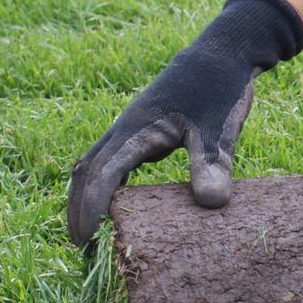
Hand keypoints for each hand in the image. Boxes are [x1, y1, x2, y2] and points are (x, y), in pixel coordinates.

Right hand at [67, 0, 302, 246]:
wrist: (223, 54)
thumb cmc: (220, 90)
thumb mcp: (220, 130)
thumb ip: (212, 164)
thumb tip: (210, 205)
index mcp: (137, 129)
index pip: (103, 174)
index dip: (92, 207)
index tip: (87, 240)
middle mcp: (125, 129)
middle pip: (88, 171)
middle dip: (79, 208)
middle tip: (79, 248)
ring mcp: (130, 128)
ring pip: (94, 164)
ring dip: (86, 196)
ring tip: (86, 234)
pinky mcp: (141, 130)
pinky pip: (110, 159)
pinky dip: (103, 184)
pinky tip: (113, 206)